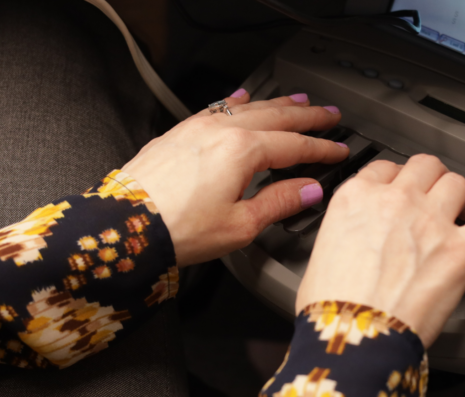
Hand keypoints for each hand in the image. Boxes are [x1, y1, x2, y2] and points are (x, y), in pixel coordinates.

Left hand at [123, 91, 348, 266]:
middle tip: (329, 114)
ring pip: (247, 107)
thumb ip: (279, 202)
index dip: (321, 149)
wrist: (124, 226)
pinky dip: (235, 102)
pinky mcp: (177, 134)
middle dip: (307, 115)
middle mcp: (221, 131)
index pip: (294, 145)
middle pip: (276, 116)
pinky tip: (241, 98)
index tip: (339, 150)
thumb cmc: (177, 230)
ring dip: (276, 102)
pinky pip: (215, 108)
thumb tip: (309, 190)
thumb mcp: (240, 225)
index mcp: (243, 151)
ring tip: (297, 99)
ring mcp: (197, 128)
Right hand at [295, 155, 464, 346]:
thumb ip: (344, 235)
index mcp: (357, 199)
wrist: (353, 336)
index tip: (402, 192)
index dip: (396, 180)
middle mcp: (396, 201)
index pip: (384, 169)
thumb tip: (354, 244)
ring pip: (458, 183)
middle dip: (432, 179)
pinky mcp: (461, 251)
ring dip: (463, 196)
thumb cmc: (332, 308)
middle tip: (435, 197)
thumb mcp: (320, 255)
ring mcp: (432, 222)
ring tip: (463, 212)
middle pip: (426, 166)